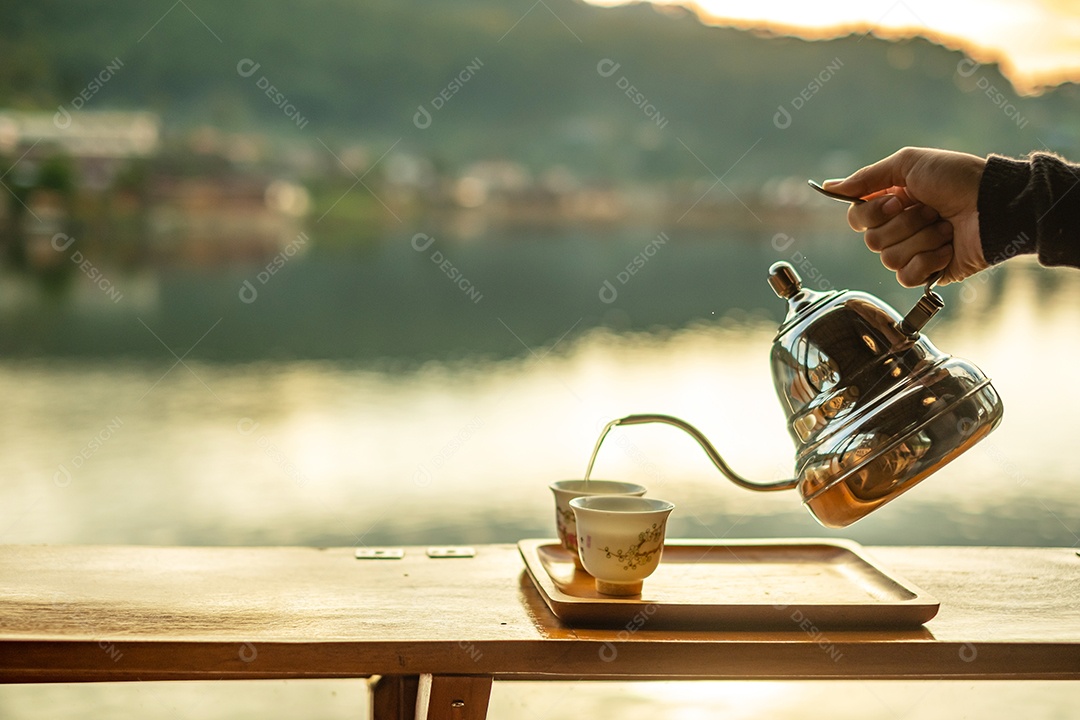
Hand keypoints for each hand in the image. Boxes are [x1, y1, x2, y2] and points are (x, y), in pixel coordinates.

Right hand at [824, 147, 988, 286]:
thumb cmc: (957, 178)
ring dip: (922, 239)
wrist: (995, 204)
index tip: (897, 201)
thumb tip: (828, 187)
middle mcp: (899, 229)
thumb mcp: (908, 164)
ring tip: (945, 227)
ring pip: (889, 259)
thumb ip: (866, 177)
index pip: (857, 219)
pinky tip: (947, 248)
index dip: (873, 214)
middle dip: (905, 224)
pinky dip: (929, 260)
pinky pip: (907, 276)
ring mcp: (914, 252)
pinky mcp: (929, 273)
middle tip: (931, 210)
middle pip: (872, 241)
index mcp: (891, 204)